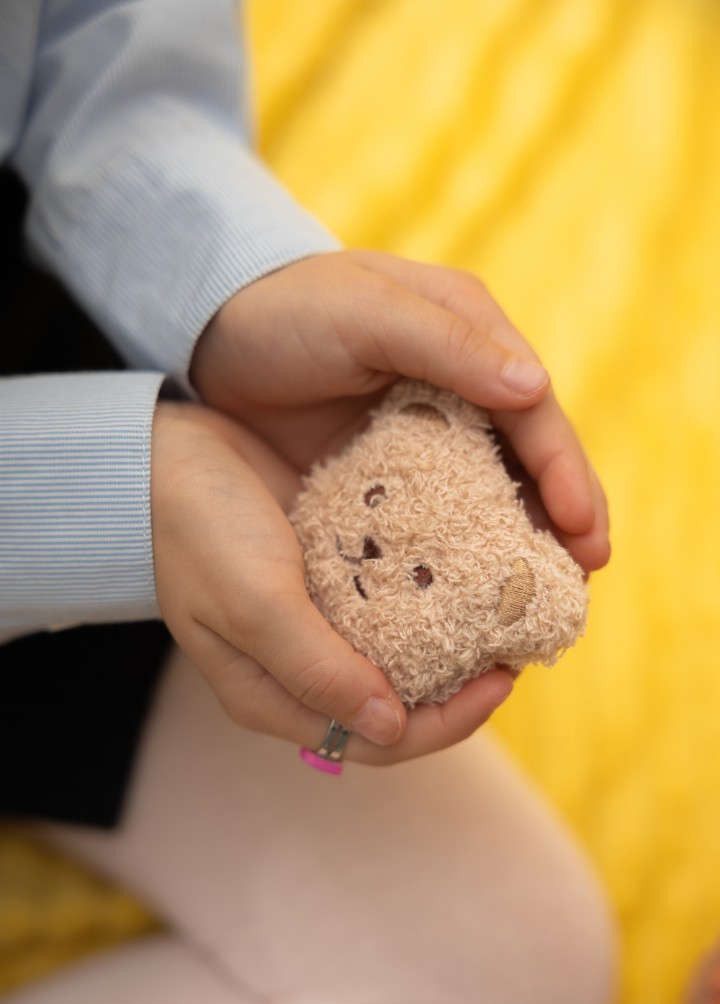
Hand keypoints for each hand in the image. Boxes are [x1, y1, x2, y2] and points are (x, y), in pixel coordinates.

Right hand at [150, 400, 513, 763]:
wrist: (157, 454)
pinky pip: (392, 593)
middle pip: (400, 700)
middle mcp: (306, 665)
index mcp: (280, 695)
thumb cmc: (195, 531)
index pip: (381, 739)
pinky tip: (469, 561)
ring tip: (504, 603)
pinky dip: (433, 587)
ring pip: (402, 647)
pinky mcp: (330, 568)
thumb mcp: (253, 605)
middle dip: (462, 682)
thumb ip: (317, 670)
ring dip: (454, 634)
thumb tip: (391, 727)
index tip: (502, 680)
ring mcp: (320, 616)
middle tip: (516, 641)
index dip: (449, 723)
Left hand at [191, 250, 608, 574]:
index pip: (535, 412)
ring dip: (519, 542)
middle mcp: (460, 388)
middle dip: (563, 517)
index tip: (586, 533)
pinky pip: (435, 516)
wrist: (208, 333)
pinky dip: (459, 551)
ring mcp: (422, 434)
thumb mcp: (366, 313)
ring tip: (544, 601)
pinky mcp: (385, 472)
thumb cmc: (288, 310)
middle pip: (528, 460)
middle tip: (585, 577)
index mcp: (470, 338)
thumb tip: (535, 386)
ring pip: (490, 493)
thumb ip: (448, 345)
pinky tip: (470, 593)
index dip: (566, 472)